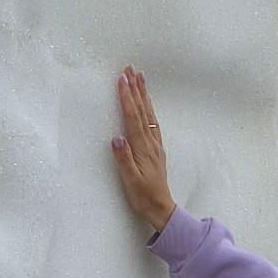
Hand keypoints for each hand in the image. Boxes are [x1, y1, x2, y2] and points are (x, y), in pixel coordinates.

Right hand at [111, 66, 176, 233]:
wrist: (161, 208)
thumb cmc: (143, 196)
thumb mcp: (130, 181)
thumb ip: (124, 160)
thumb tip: (117, 139)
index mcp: (142, 148)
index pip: (133, 117)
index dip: (127, 97)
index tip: (122, 79)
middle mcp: (150, 142)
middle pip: (142, 110)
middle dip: (136, 89)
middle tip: (131, 69)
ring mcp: (155, 145)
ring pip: (149, 114)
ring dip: (144, 95)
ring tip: (140, 78)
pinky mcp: (156, 149)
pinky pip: (152, 122)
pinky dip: (149, 109)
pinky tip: (147, 104)